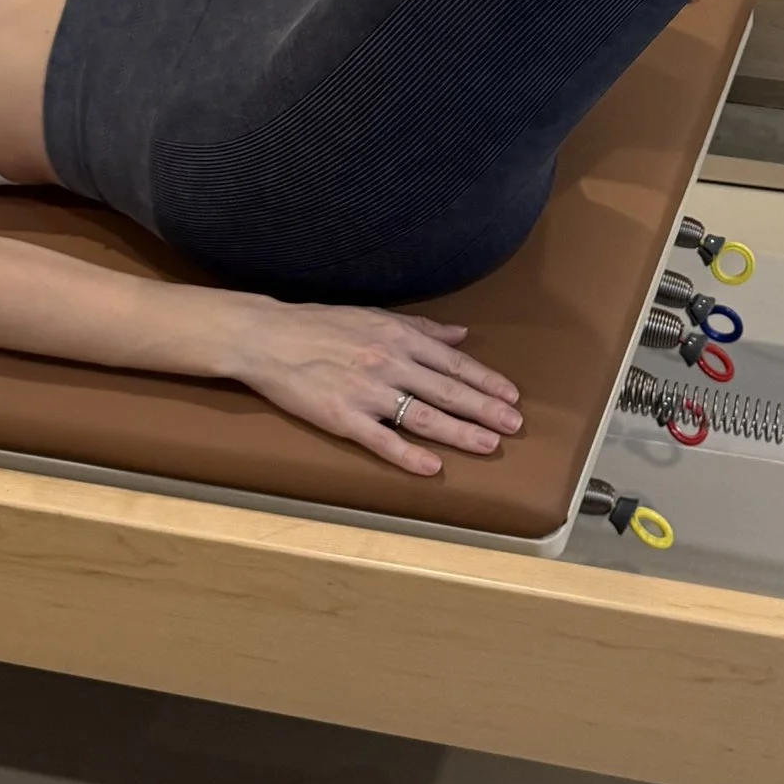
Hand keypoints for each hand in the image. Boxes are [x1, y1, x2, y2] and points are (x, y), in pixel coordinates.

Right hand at [221, 298, 523, 477]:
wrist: (268, 338)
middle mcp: (389, 363)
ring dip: (459, 432)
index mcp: (398, 337)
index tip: (511, 396)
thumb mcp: (375, 316)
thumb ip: (421, 328)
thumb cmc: (321, 325)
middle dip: (484, 409)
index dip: (485, 380)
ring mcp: (366, 392)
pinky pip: (381, 440)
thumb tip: (461, 334)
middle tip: (515, 425)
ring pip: (423, 416)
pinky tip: (432, 466)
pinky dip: (408, 455)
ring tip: (488, 444)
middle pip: (446, 390)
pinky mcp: (342, 417)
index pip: (453, 362)